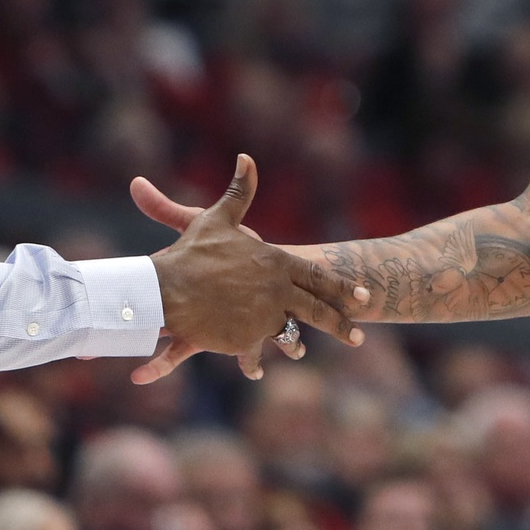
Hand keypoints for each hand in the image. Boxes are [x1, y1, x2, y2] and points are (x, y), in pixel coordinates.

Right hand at [139, 155, 365, 384]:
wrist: (166, 291)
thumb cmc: (191, 254)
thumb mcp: (216, 220)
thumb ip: (239, 192)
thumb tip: (247, 158)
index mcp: (276, 263)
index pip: (317, 276)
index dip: (340, 286)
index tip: (362, 296)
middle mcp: (277, 293)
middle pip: (317, 311)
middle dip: (340, 324)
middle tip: (358, 335)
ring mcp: (263, 320)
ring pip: (290, 336)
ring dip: (296, 346)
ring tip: (301, 354)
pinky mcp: (244, 342)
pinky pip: (254, 354)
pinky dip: (252, 362)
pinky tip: (256, 371)